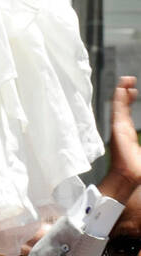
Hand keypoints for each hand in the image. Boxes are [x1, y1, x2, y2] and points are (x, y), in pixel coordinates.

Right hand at [101, 76, 140, 201]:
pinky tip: (121, 89)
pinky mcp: (117, 127)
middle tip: (129, 80)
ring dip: (121, 91)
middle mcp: (121, 128)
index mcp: (128, 132)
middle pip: (121, 105)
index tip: (133, 90)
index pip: (126, 112)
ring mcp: (118, 127)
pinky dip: (119, 98)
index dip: (129, 100)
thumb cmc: (138, 168)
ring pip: (118, 105)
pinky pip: (117, 109)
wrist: (130, 176)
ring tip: (126, 80)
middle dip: (125, 92)